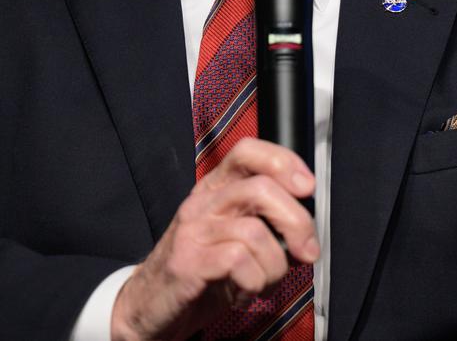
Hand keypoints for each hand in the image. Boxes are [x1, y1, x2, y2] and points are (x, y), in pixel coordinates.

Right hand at [111, 138, 317, 340]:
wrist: (149, 306)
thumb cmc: (200, 272)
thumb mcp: (234, 238)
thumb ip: (264, 224)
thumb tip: (305, 229)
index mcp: (215, 190)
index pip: (247, 151)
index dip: (283, 161)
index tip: (307, 187)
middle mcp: (203, 203)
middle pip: (261, 188)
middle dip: (296, 221)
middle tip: (307, 249)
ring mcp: (193, 231)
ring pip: (255, 232)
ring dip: (274, 266)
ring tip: (265, 281)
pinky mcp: (187, 263)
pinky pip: (238, 262)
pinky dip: (254, 282)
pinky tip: (244, 291)